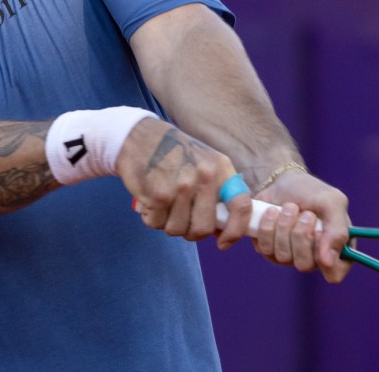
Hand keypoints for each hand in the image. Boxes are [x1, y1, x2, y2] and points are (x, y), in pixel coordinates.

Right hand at [117, 117, 252, 247]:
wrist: (138, 136)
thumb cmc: (173, 152)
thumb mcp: (204, 161)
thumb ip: (217, 192)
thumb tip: (222, 230)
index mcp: (221, 167)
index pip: (241, 206)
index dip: (235, 231)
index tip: (223, 242)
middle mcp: (205, 176)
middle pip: (204, 228)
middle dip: (191, 232)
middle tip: (182, 221)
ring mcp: (181, 186)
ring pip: (177, 230)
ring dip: (168, 224)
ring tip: (163, 204)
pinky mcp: (158, 194)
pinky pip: (156, 224)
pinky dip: (150, 217)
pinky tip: (149, 199)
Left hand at [251, 170, 351, 282]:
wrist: (283, 182)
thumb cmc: (313, 192)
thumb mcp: (333, 202)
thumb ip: (338, 230)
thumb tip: (328, 261)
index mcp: (336, 250)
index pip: (334, 274)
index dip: (324, 257)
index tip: (319, 233)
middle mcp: (313, 258)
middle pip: (305, 265)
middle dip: (301, 234)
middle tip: (305, 213)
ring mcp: (290, 257)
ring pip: (283, 256)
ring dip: (284, 226)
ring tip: (289, 207)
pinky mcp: (269, 250)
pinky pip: (265, 248)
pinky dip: (268, 226)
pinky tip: (273, 212)